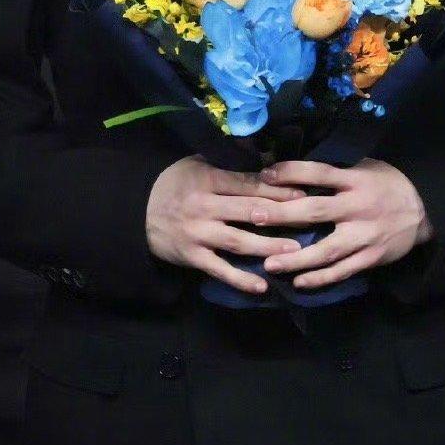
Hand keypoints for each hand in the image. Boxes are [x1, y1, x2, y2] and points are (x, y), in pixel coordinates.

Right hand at [145, 155, 308, 295]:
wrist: (136, 211)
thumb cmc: (175, 184)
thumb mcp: (198, 163)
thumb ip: (230, 162)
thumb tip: (268, 158)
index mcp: (208, 180)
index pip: (248, 184)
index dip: (277, 189)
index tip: (303, 192)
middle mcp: (204, 207)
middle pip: (248, 211)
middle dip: (281, 216)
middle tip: (309, 218)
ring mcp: (198, 234)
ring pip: (239, 242)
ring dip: (268, 246)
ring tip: (295, 251)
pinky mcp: (192, 257)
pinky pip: (220, 270)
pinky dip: (241, 279)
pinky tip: (262, 286)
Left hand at [254, 158, 433, 288]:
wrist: (426, 211)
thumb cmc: (386, 184)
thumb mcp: (365, 167)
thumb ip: (336, 170)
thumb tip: (294, 169)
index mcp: (356, 180)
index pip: (319, 173)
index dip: (292, 172)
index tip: (265, 174)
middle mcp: (358, 207)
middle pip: (315, 211)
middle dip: (283, 214)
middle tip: (255, 217)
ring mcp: (365, 235)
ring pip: (326, 250)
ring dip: (296, 258)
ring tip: (268, 264)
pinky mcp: (371, 257)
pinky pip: (343, 271)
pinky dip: (320, 278)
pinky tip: (298, 282)